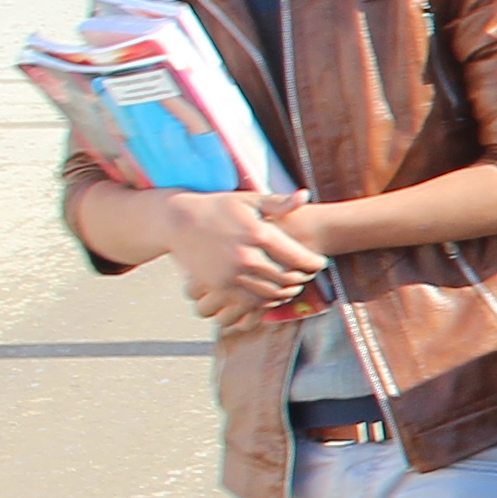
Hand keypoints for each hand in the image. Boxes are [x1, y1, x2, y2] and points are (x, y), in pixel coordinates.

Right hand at [155, 188, 327, 323]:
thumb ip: (279, 202)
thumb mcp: (249, 200)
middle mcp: (246, 257)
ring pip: (272, 293)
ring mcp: (231, 274)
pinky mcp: (218, 286)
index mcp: (259, 234)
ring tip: (292, 285)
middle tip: (307, 275)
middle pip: (288, 279)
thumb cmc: (218, 208)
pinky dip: (265, 300)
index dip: (314, 263)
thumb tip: (304, 195)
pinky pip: (250, 301)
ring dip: (286, 291)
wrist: (178, 221)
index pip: (299, 258)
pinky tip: (270, 292)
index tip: (318, 263)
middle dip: (303, 279)